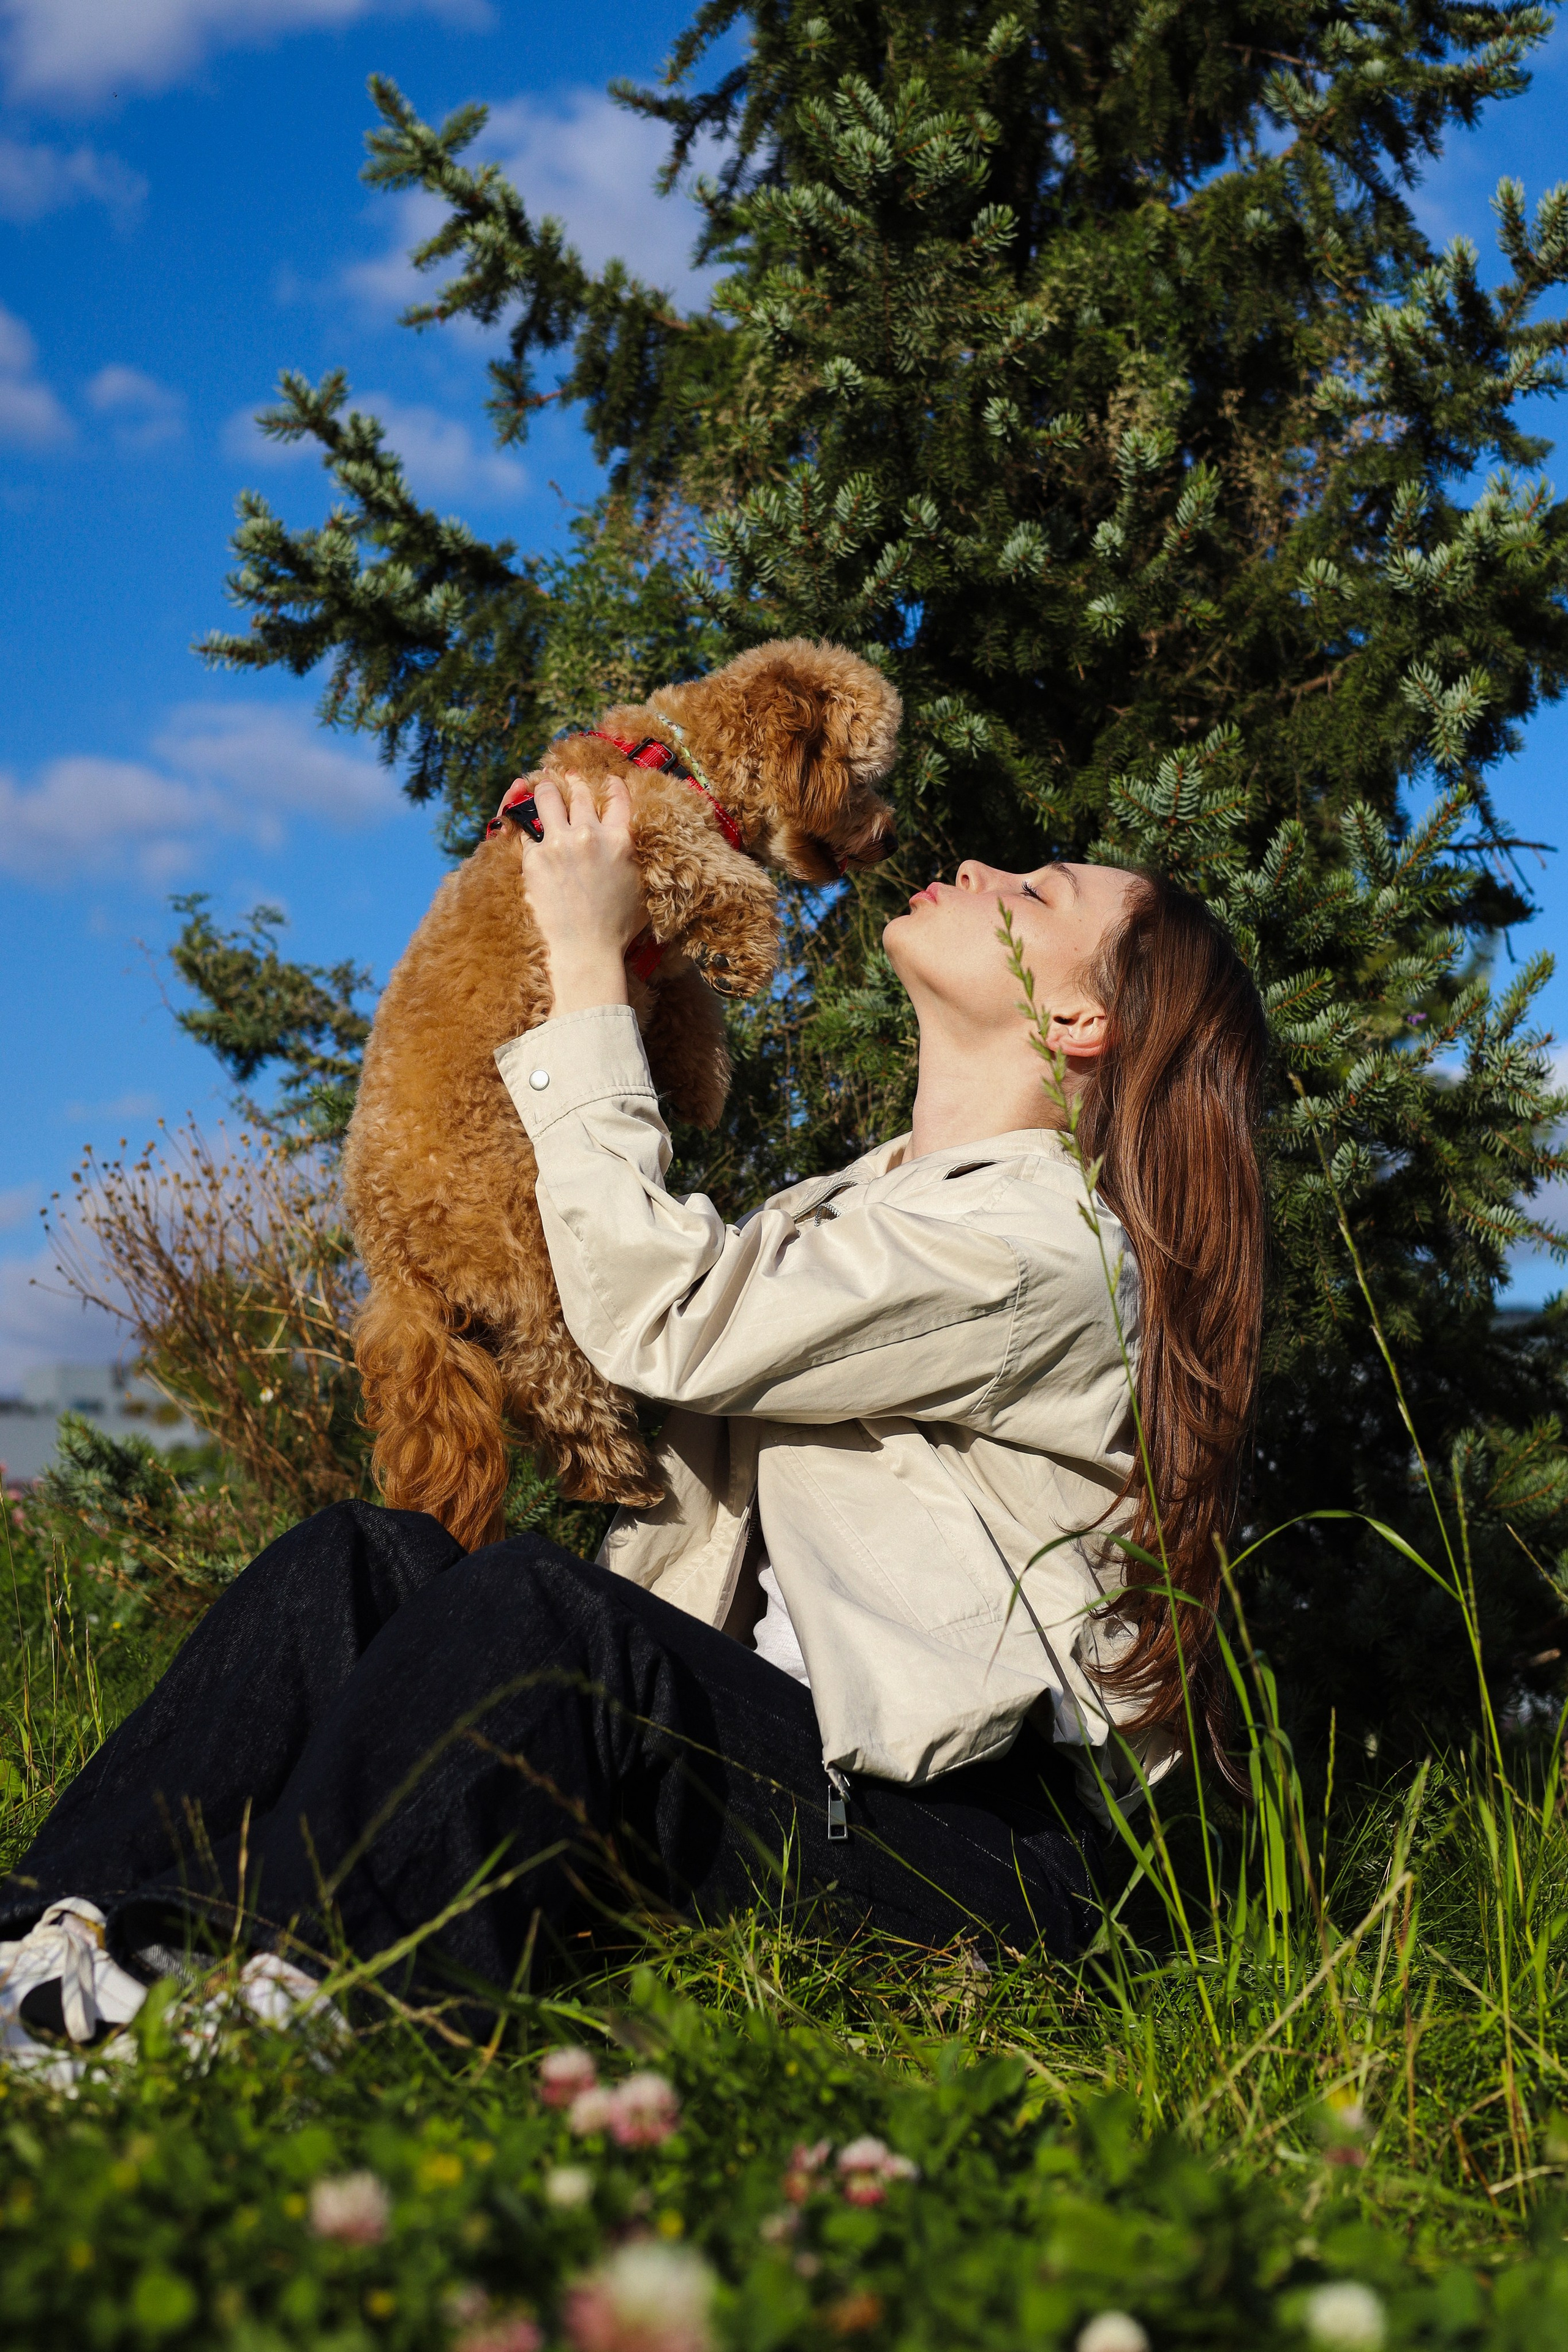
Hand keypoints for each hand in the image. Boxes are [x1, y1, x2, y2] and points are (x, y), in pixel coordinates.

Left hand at [521, 772, 646, 1015]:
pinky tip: (526, 821)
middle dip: (574, 784)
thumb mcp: (640, 886)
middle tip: (569, 779)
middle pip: (580, 793)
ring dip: (546, 789)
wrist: (587, 950)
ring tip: (542, 786)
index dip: (612, 785)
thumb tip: (630, 844)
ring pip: (548, 798)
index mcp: (620, 840)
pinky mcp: (534, 858)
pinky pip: (527, 831)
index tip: (607, 781)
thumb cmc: (618, 928)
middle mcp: (591, 834)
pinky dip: (527, 825)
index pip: (618, 798)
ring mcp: (560, 844)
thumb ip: (634, 857)